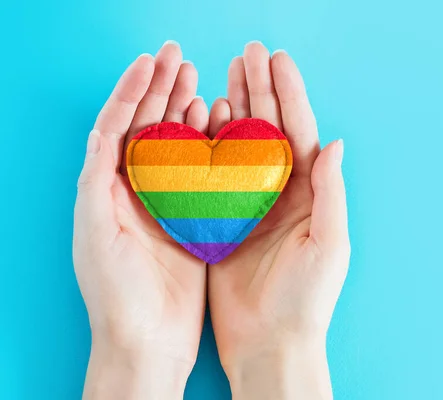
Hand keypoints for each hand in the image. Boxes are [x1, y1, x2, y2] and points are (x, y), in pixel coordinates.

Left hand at [73, 41, 209, 398]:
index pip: (117, 126)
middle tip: (178, 58)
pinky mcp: (191, 218)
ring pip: (175, 145)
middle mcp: (134, 191)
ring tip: (198, 81)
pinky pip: (200, 173)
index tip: (150, 62)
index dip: (132, 90)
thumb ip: (96, 181)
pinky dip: (208, 146)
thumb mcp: (95, 233)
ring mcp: (164, 202)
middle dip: (160, 89)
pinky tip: (219, 126)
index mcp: (105, 190)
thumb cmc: (115, 293)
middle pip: (147, 128)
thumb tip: (102, 130)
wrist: (147, 339)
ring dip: (184, 111)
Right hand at [208, 42, 350, 399]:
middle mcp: (281, 193)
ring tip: (225, 74)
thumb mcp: (328, 244)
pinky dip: (209, 145)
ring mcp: (251, 203)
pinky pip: (215, 174)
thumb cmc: (307, 299)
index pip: (300, 132)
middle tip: (248, 53)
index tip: (277, 60)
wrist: (270, 342)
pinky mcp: (224, 220)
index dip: (289, 94)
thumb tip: (335, 141)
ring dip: (235, 108)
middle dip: (261, 90)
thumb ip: (330, 192)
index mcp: (310, 194)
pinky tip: (203, 120)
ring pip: (241, 145)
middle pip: (270, 130)